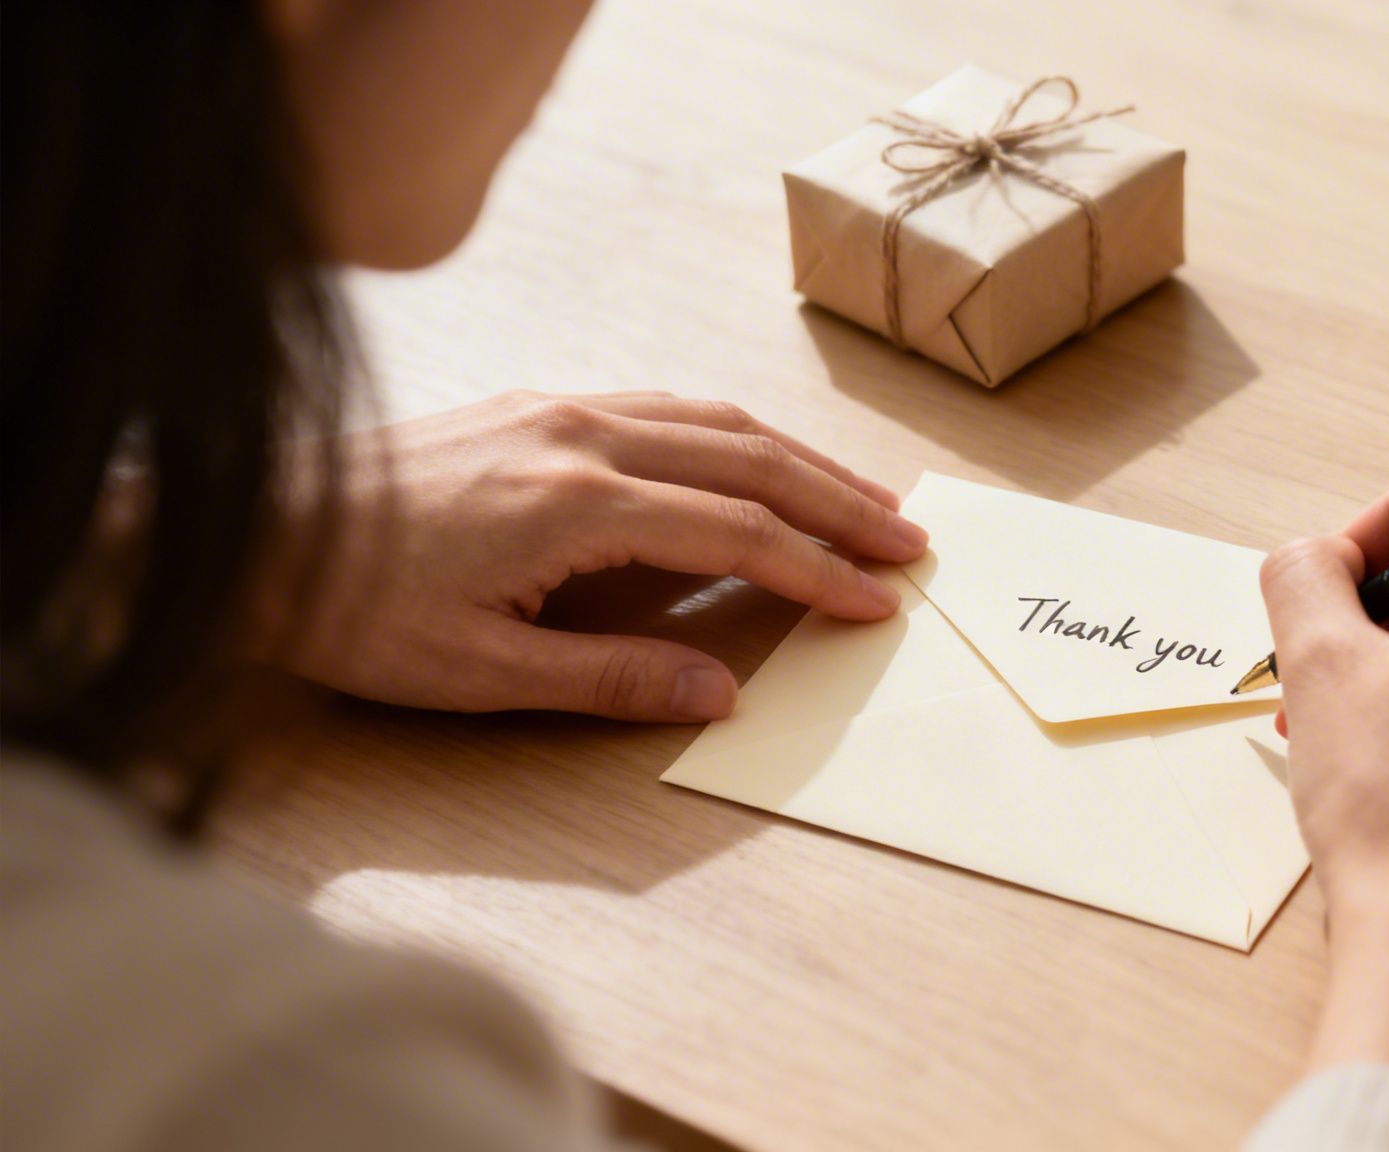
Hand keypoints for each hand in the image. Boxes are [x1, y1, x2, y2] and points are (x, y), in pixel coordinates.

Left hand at [262, 391, 926, 721]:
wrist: (254, 526)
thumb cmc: (352, 609)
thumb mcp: (477, 674)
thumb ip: (610, 679)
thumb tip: (721, 695)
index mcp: (573, 504)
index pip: (736, 532)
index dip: (817, 570)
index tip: (877, 602)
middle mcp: (579, 434)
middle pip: (747, 457)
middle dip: (839, 499)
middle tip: (909, 539)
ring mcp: (557, 407)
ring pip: (713, 418)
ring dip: (797, 457)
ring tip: (861, 496)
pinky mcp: (535, 402)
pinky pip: (664, 404)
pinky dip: (733, 432)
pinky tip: (757, 458)